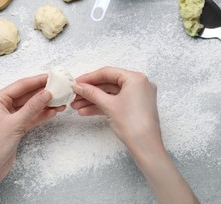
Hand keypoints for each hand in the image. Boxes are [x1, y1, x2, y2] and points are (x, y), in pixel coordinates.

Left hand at [0, 74, 64, 203]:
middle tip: (59, 88)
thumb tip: (47, 93)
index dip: (37, 81)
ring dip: (45, 105)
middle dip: (43, 93)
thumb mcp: (15, 123)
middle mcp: (3, 106)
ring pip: (30, 106)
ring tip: (61, 102)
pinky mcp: (16, 127)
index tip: (52, 77)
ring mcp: (10, 117)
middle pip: (26, 95)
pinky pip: (31, 117)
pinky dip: (41, 115)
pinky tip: (53, 112)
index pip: (20, 86)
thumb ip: (32, 107)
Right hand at [71, 67, 198, 203]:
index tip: (76, 82)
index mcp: (136, 78)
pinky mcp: (135, 107)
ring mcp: (138, 96)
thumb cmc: (132, 123)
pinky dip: (102, 106)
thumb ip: (92, 93)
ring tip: (76, 106)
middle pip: (108, 83)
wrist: (145, 146)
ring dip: (93, 100)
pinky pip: (115, 102)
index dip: (89, 78)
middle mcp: (139, 84)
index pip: (108, 73)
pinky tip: (86, 112)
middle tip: (75, 95)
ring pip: (110, 94)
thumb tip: (78, 86)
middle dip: (90, 91)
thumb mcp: (108, 105)